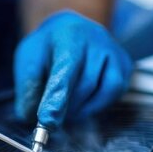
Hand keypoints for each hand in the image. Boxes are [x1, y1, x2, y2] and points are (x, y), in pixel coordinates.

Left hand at [14, 11, 131, 129]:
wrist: (70, 30)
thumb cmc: (47, 48)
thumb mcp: (28, 60)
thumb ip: (28, 88)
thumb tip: (29, 117)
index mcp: (68, 36)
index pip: (65, 71)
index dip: (56, 98)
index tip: (47, 121)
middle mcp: (96, 40)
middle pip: (85, 85)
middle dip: (67, 107)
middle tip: (50, 118)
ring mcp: (114, 51)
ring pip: (104, 92)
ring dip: (83, 108)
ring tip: (66, 107)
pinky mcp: (125, 64)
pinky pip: (114, 93)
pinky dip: (96, 104)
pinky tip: (83, 101)